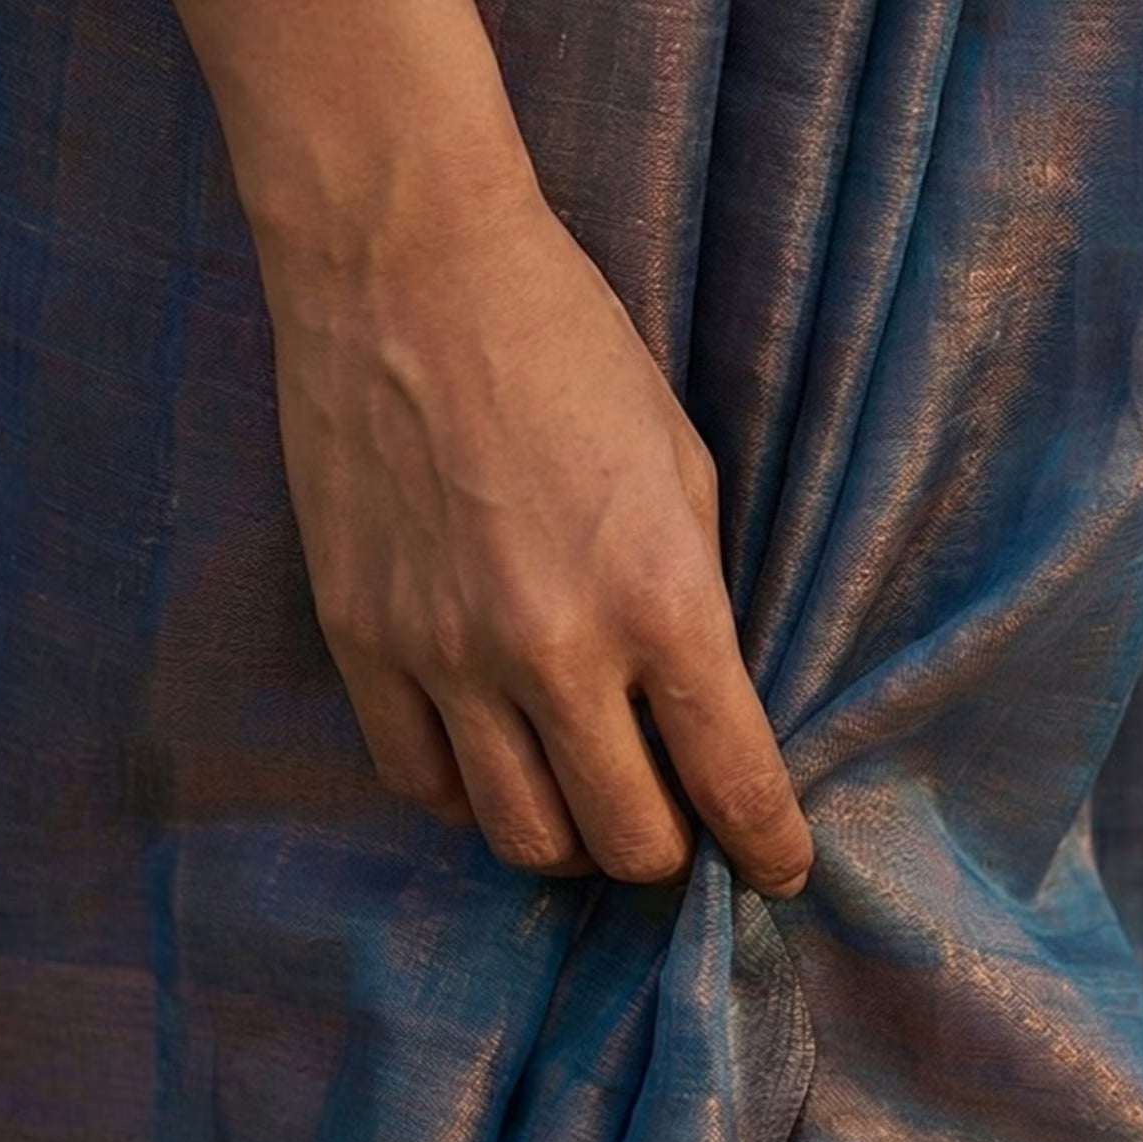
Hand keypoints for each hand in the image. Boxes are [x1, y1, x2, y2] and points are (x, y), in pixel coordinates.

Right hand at [257, 168, 813, 896]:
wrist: (409, 272)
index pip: (735, 782)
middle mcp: (556, 650)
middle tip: (676, 822)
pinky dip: (471, 794)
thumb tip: (704, 707)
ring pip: (522, 837)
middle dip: (669, 850)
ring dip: (571, 836)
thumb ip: (695, 596)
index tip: (780, 869)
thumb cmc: (568, 346)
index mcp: (662, 598)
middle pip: (626, 841)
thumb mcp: (682, 465)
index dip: (770, 850)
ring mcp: (447, 656)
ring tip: (586, 795)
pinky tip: (496, 758)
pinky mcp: (362, 642)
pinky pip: (421, 782)